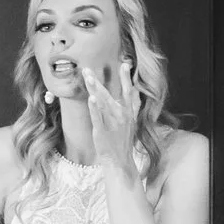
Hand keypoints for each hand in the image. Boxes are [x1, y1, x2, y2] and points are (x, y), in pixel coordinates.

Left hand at [78, 60, 140, 177]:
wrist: (120, 160)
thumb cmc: (123, 141)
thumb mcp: (131, 122)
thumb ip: (132, 107)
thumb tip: (135, 93)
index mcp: (128, 113)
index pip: (128, 92)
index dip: (126, 78)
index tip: (125, 64)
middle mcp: (121, 115)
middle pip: (110, 94)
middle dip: (99, 81)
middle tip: (88, 69)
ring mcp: (112, 123)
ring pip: (102, 102)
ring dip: (95, 89)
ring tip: (88, 77)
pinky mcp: (102, 131)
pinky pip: (97, 117)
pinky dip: (94, 107)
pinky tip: (91, 98)